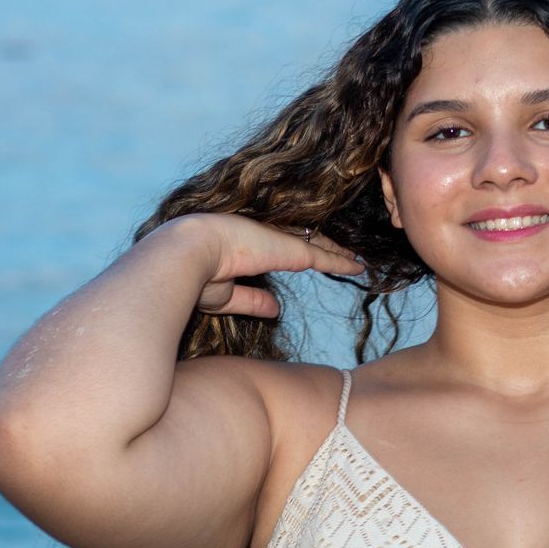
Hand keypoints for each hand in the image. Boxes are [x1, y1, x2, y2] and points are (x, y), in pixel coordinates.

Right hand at [163, 213, 365, 318]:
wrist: (189, 255)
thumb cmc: (197, 277)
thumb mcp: (229, 296)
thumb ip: (254, 301)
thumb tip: (276, 310)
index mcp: (249, 245)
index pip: (280, 245)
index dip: (297, 249)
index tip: (311, 255)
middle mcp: (267, 237)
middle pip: (304, 239)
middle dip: (323, 245)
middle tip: (342, 252)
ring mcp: (281, 241)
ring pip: (318, 245)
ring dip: (339, 252)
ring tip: (356, 258)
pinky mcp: (292, 251)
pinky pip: (324, 258)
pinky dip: (342, 263)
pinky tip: (358, 267)